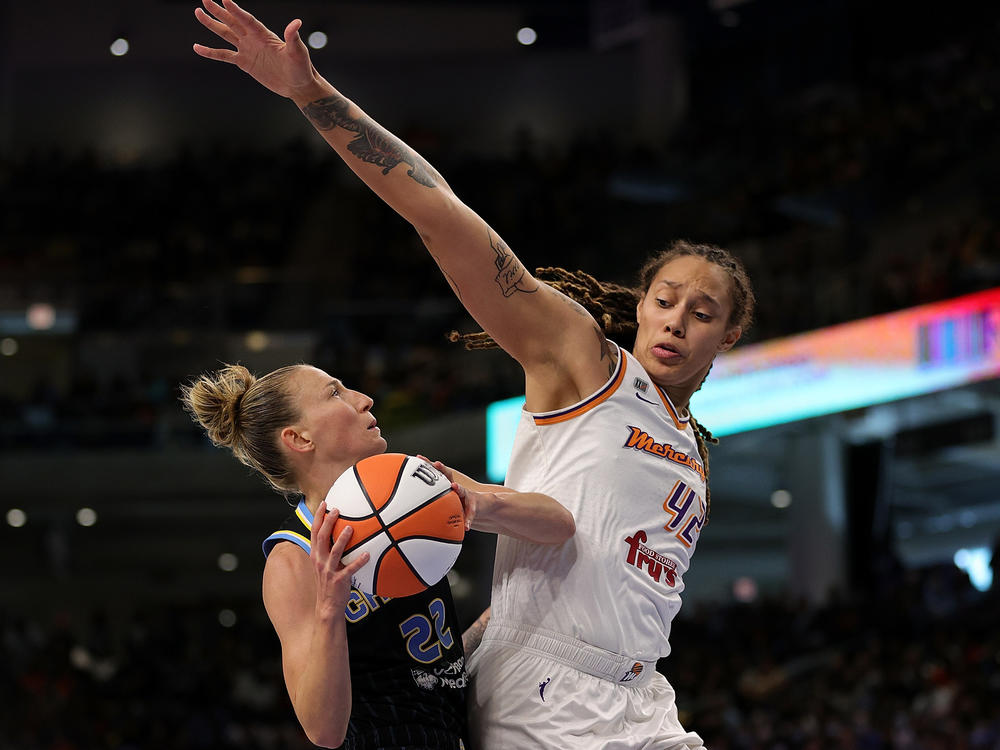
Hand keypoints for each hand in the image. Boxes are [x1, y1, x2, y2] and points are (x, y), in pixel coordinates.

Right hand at [193, 0, 320, 98]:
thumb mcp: (298, 52)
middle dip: (219, 11)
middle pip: (233, 22)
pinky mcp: (245, 62)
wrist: (298, 85)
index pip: (247, 20)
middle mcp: (254, 39)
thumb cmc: (301, 68)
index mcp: (265, 35)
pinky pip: (224, 55)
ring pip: (226, 34)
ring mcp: (248, 49)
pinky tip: (197, 47)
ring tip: (198, 12)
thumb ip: (293, 38)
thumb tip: (296, 23)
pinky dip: (211, 52)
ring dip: (212, 24)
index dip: (236, 11)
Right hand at [308, 504, 369, 615]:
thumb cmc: (330, 582)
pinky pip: (350, 569)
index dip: (318, 517)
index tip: (324, 503)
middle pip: (321, 538)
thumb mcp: (326, 564)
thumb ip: (331, 549)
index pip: (314, 532)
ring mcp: (328, 570)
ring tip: (350, 528)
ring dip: (342, 540)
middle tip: (336, 510)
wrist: (328, 606)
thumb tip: (345, 531)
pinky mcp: (339, 580)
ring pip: (334, 552)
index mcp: (316, 555)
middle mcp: (320, 561)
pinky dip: (359, 561)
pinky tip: (368, 555)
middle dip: (328, 522)